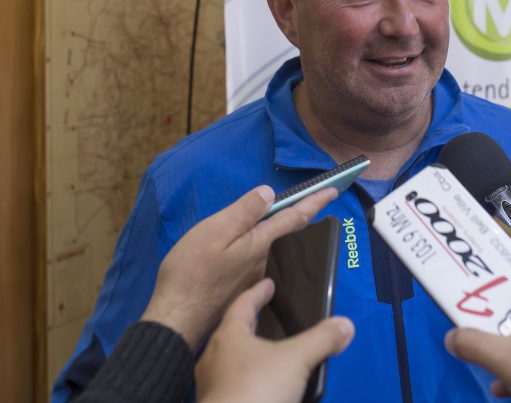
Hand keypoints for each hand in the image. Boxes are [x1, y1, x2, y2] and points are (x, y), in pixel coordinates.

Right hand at [140, 185, 337, 348]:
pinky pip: (242, 267)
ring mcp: (251, 280)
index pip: (293, 217)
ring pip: (254, 251)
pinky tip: (215, 263)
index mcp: (258, 243)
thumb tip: (269, 193)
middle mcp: (262, 262)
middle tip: (249, 213)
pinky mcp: (239, 293)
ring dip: (245, 243)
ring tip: (217, 242)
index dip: (314, 202)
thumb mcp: (214, 231)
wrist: (177, 320)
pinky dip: (235, 259)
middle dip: (267, 222)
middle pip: (272, 234)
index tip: (333, 191)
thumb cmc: (191, 272)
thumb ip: (243, 212)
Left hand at [195, 278, 353, 402]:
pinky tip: (265, 389)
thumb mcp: (296, 359)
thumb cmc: (257, 389)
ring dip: (249, 356)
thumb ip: (320, 340)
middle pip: (233, 333)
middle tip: (266, 317)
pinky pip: (234, 386)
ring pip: (231, 363)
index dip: (258, 292)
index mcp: (229, 337)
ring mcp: (213, 386)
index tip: (268, 283)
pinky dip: (250, 382)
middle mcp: (215, 358)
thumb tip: (346, 325)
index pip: (242, 304)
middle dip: (251, 325)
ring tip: (270, 356)